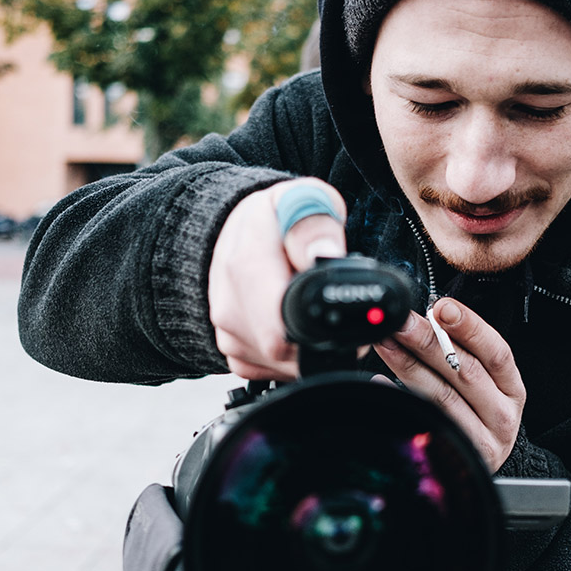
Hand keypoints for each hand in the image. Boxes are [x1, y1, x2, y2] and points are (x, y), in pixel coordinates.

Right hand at [208, 178, 346, 379]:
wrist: (232, 232)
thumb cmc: (273, 217)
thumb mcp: (301, 199)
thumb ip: (316, 225)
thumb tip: (325, 256)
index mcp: (246, 267)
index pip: (283, 328)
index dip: (323, 332)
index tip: (341, 314)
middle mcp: (230, 308)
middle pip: (289, 354)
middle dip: (324, 340)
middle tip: (340, 312)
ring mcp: (228, 335)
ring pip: (284, 367)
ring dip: (309, 348)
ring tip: (312, 310)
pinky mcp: (233, 354)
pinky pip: (273, 371)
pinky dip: (293, 357)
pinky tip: (295, 326)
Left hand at [374, 298, 524, 472]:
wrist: (475, 467)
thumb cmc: (476, 415)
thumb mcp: (483, 385)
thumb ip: (461, 352)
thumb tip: (428, 318)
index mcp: (511, 389)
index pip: (496, 352)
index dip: (470, 327)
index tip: (442, 307)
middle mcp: (501, 415)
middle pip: (464, 371)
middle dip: (428, 340)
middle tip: (402, 322)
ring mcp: (480, 440)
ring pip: (441, 395)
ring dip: (408, 364)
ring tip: (385, 343)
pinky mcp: (454, 456)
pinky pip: (422, 421)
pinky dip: (400, 398)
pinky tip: (381, 382)